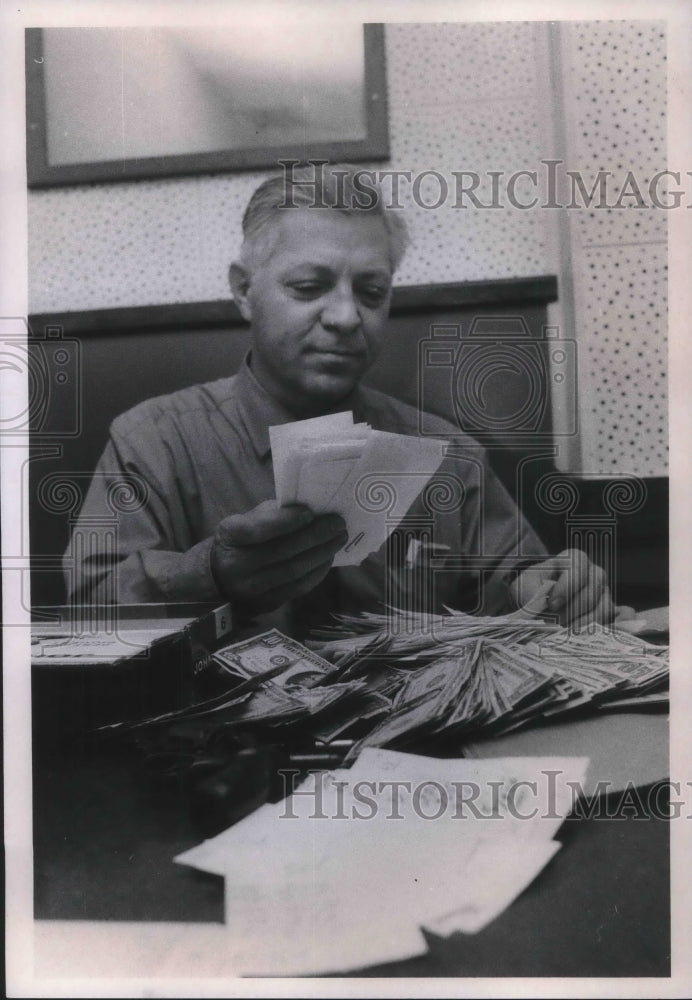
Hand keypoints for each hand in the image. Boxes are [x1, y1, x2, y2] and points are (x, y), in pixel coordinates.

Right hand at [211, 500, 346, 614]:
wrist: (222, 575)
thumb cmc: (243, 540)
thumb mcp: (248, 520)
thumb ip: (274, 514)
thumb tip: (311, 509)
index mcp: (230, 536)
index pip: (259, 529)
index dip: (286, 521)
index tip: (310, 512)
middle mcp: (237, 565)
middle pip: (282, 551)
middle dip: (315, 536)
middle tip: (338, 523)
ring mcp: (251, 588)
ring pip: (294, 571)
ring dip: (322, 554)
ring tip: (339, 538)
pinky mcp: (266, 603)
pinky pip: (298, 588)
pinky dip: (317, 572)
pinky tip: (328, 558)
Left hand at [509, 548, 614, 627]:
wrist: (536, 605)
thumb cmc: (531, 591)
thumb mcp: (525, 587)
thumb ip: (533, 593)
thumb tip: (547, 608)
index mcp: (573, 559)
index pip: (578, 564)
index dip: (567, 585)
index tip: (551, 604)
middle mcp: (593, 572)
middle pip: (592, 590)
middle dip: (571, 610)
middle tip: (554, 624)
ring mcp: (604, 592)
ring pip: (602, 608)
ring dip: (581, 623)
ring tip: (563, 632)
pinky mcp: (608, 611)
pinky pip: (612, 621)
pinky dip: (598, 630)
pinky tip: (582, 636)